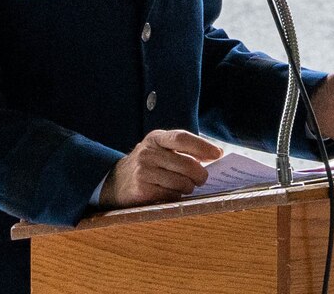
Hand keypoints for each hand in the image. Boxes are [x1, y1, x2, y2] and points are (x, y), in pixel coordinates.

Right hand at [97, 129, 222, 208]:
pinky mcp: (141, 190)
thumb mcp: (159, 149)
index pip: (182, 138)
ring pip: (180, 182)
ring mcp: (143, 171)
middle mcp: (148, 153)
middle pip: (186, 163)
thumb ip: (182, 150)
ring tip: (188, 187)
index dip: (202, 146)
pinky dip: (178, 196)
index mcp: (156, 138)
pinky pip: (170, 195)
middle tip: (204, 179)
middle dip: (200, 174)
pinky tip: (174, 193)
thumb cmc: (148, 164)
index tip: (218, 154)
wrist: (115, 182)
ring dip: (190, 187)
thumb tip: (214, 157)